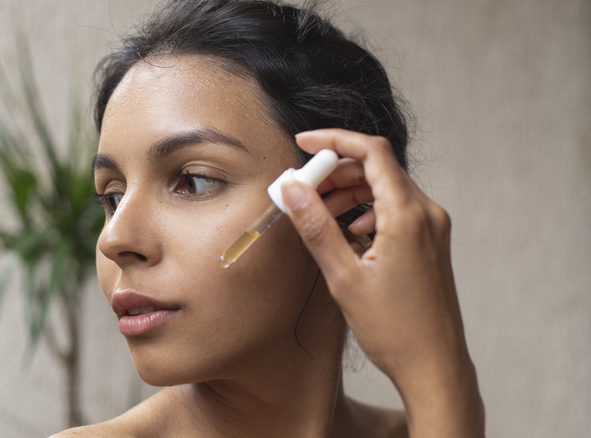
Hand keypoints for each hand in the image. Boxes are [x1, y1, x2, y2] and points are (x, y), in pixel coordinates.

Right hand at [281, 129, 483, 436]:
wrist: (434, 366)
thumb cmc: (393, 328)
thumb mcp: (343, 276)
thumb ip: (316, 227)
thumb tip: (291, 189)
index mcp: (407, 215)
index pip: (371, 151)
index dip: (334, 141)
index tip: (303, 144)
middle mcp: (426, 213)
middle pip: (377, 168)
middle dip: (336, 171)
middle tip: (302, 188)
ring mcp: (432, 228)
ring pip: (385, 188)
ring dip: (349, 192)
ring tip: (317, 212)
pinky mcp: (430, 242)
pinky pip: (395, 209)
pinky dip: (366, 210)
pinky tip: (346, 233)